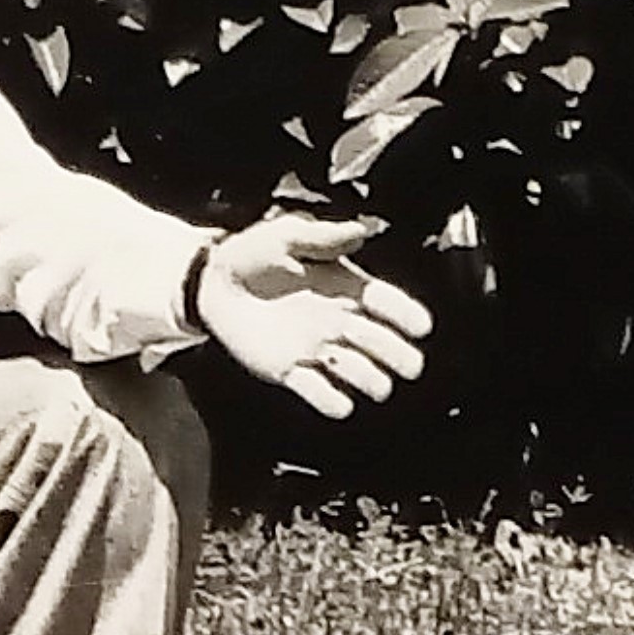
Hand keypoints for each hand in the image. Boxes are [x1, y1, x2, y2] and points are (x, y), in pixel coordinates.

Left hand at [193, 213, 433, 419]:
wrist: (211, 283)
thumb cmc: (251, 253)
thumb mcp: (285, 235)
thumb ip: (322, 236)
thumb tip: (360, 230)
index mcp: (345, 287)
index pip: (386, 302)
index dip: (407, 315)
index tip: (421, 327)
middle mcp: (338, 321)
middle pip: (382, 344)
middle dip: (399, 356)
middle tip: (409, 365)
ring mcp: (315, 348)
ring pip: (357, 372)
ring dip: (371, 380)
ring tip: (377, 385)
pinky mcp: (289, 370)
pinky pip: (318, 393)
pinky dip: (331, 402)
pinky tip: (340, 403)